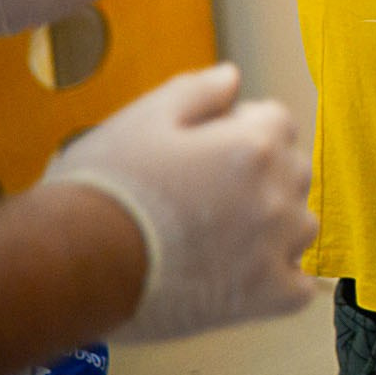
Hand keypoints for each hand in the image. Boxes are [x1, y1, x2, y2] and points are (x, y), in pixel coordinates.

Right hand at [42, 63, 315, 341]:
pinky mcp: (264, 297)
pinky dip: (280, 283)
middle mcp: (276, 193)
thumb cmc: (105, 188)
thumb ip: (197, 90)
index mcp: (254, 145)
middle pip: (292, 172)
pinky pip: (298, 288)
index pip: (277, 122)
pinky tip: (245, 280)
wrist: (74, 264)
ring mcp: (275, 247)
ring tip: (222, 239)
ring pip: (301, 227)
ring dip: (276, 228)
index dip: (241, 130)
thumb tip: (234, 77)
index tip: (206, 151)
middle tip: (207, 196)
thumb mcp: (143, 119)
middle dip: (261, 176)